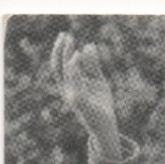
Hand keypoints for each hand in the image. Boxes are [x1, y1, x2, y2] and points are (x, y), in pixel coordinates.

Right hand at [50, 32, 120, 157]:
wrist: (107, 128)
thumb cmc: (102, 106)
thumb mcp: (98, 81)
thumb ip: (93, 65)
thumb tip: (88, 45)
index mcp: (69, 87)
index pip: (59, 66)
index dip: (60, 51)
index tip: (66, 36)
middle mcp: (67, 92)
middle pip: (58, 67)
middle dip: (60, 50)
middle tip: (65, 35)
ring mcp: (72, 97)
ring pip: (65, 72)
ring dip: (67, 55)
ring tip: (72, 42)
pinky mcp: (80, 101)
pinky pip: (74, 80)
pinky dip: (74, 66)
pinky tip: (78, 54)